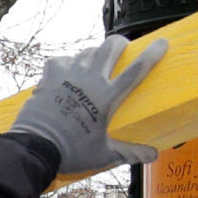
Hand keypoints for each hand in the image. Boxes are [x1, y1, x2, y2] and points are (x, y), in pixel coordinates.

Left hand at [6, 36, 163, 173]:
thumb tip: (153, 155)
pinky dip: (68, 62)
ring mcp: (69, 74)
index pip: (136, 70)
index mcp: (107, 96)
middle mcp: (90, 79)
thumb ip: (130, 152)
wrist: (35, 146)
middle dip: (120, 43)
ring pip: (88, 51)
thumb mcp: (104, 154)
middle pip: (111, 47)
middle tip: (123, 48)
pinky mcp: (50, 75)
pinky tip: (67, 70)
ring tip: (96, 61)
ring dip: (96, 53)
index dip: (151, 54)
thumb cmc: (72, 151)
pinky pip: (62, 59)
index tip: (162, 42)